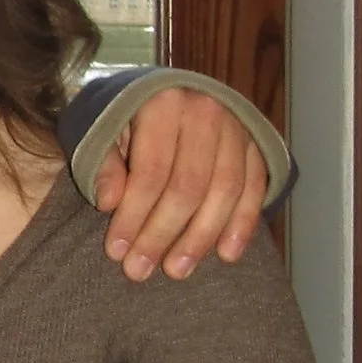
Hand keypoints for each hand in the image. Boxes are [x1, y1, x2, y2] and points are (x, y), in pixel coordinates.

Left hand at [94, 88, 268, 278]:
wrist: (176, 91)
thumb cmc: (133, 118)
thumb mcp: (108, 131)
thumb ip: (105, 164)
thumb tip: (107, 203)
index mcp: (163, 104)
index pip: (150, 171)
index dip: (133, 215)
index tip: (117, 251)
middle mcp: (205, 112)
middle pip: (188, 186)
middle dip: (162, 234)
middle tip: (140, 270)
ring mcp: (236, 127)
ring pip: (224, 192)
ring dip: (200, 238)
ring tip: (178, 270)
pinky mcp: (257, 144)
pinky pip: (255, 188)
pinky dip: (243, 224)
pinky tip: (226, 254)